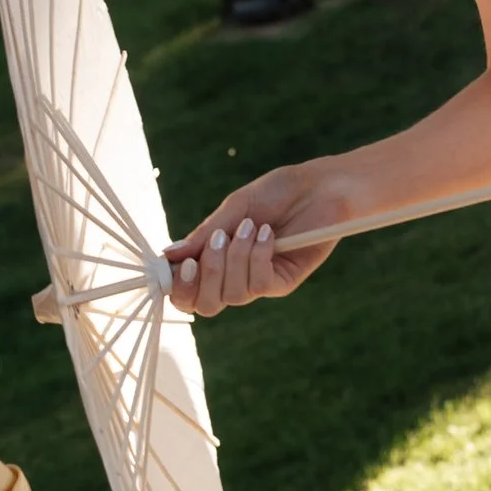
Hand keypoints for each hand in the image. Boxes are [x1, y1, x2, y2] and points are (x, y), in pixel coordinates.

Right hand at [165, 162, 346, 316]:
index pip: (189, 292)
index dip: (179, 286)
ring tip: (249, 227)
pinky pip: (259, 284)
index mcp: (218, 259)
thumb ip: (204, 234)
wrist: (321, 186)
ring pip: (233, 295)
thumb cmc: (278, 192)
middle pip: (206, 305)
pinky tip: (268, 234)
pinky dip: (258, 257)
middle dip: (204, 276)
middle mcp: (236, 276)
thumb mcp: (236, 208)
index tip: (175, 264)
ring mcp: (261, 281)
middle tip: (214, 242)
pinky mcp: (285, 282)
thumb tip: (169, 256)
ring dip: (235, 259)